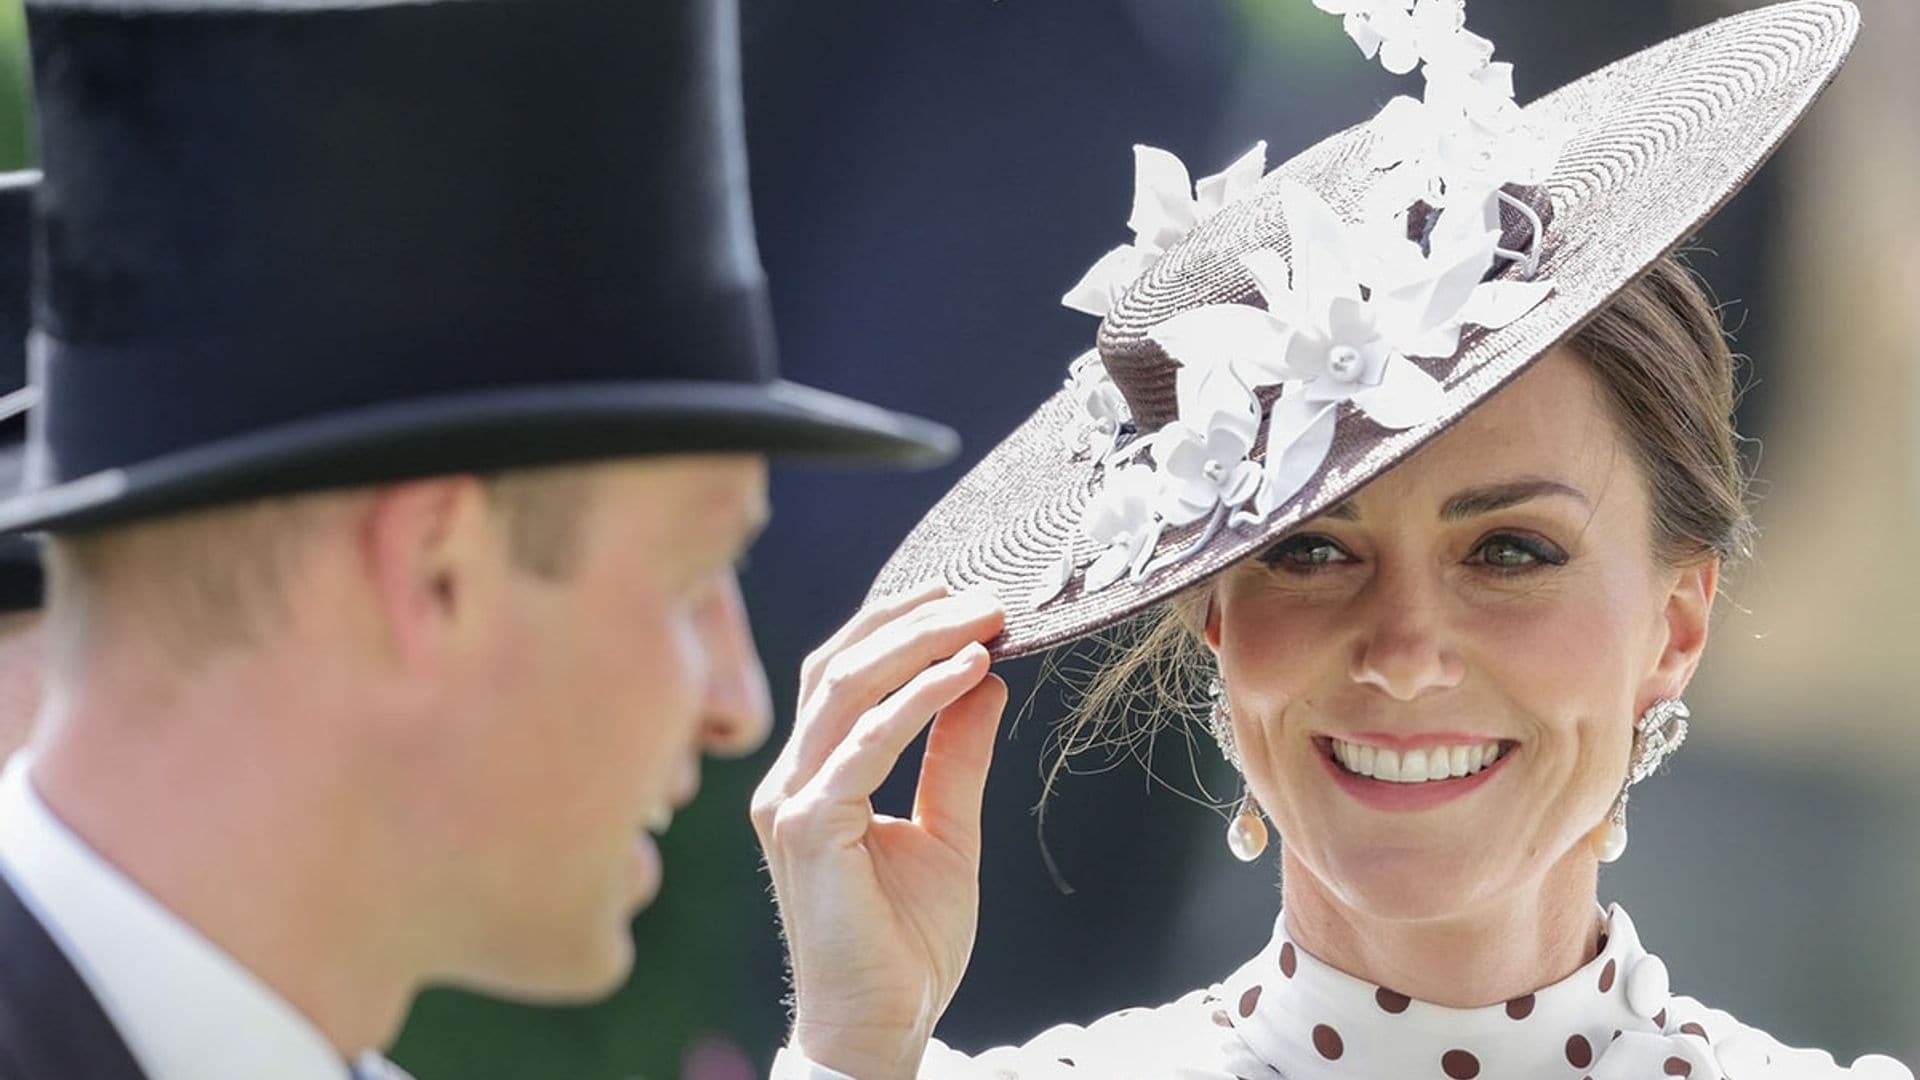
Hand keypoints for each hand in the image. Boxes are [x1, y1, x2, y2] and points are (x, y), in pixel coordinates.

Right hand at [753, 583, 1007, 1079]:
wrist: (882, 1024)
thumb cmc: (906, 941)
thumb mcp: (948, 829)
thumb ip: (956, 756)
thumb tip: (986, 679)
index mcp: (813, 775)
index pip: (842, 672)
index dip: (898, 624)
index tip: (965, 596)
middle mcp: (790, 779)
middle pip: (840, 665)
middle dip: (913, 619)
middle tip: (986, 594)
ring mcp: (790, 801)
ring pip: (846, 689)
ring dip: (920, 643)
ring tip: (984, 619)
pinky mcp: (807, 828)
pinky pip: (865, 744)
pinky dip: (918, 700)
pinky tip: (967, 673)